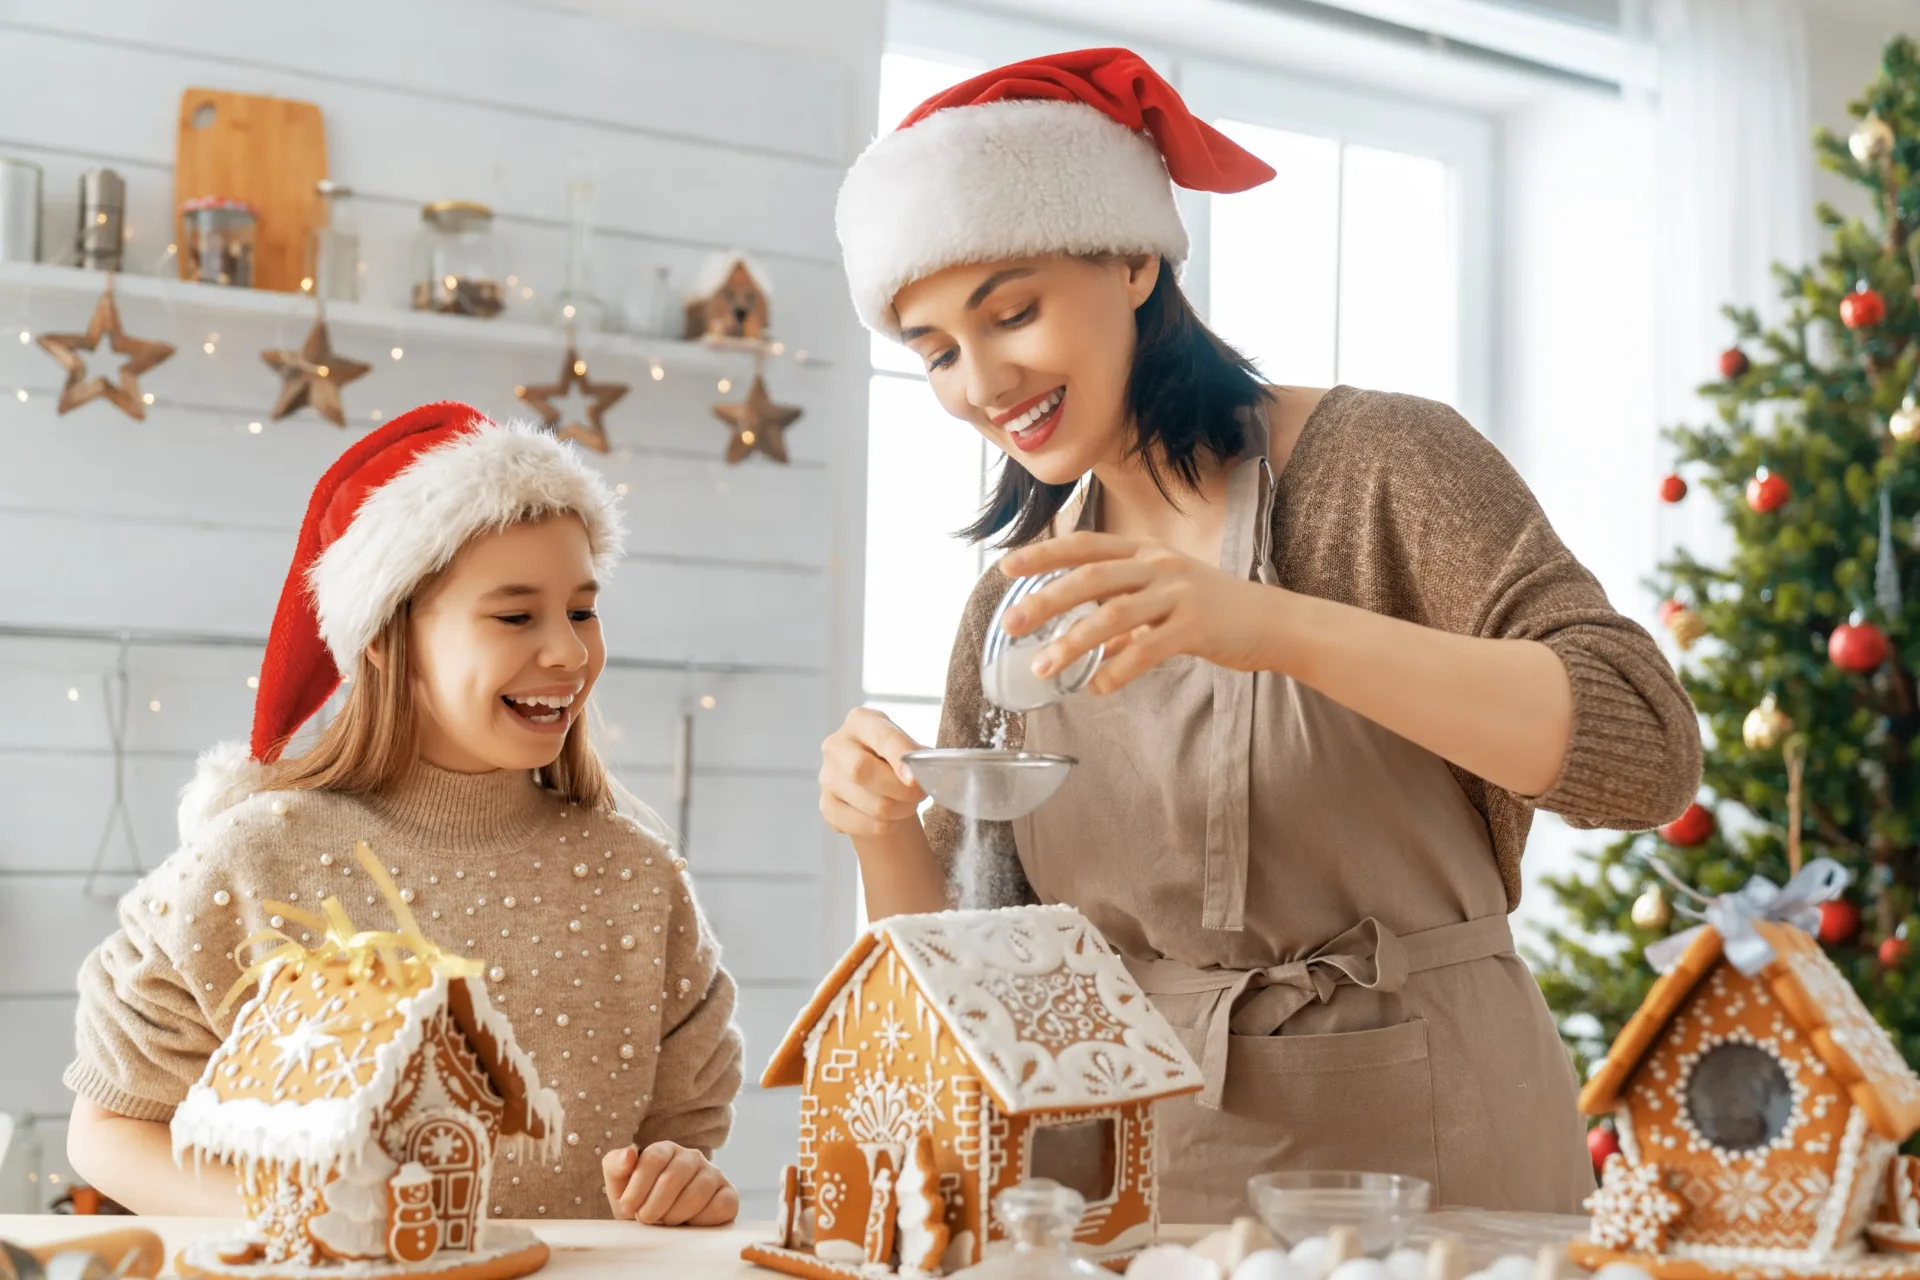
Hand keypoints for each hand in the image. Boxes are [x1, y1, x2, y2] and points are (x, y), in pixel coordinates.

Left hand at [602, 1142, 737, 1225]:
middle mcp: (692, 1157)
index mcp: (666, 1149)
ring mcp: (713, 1174)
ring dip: (674, 1216)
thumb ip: (616, 1165)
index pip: (653, 1158)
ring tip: (665, 1222)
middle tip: (646, 1219)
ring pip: (696, 1194)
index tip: (627, 1209)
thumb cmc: (640, 1202)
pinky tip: (689, 1224)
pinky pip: (719, 1207)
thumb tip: (630, 1152)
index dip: (638, 1187)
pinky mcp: (729, 1195)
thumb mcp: (619, 1185)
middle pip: (673, 1177)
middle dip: (654, 1205)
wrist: (663, 1226)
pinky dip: (700, 1221)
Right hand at [819, 707, 927, 836]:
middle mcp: (836, 746)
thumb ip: (918, 755)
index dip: (899, 757)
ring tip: (908, 803)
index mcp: (860, 721)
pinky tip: (891, 817)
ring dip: (900, 810)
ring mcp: (827, 777)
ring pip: (872, 805)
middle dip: (900, 790)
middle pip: (862, 771)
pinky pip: (865, 825)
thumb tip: (928, 770)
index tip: (914, 778)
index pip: (881, 737)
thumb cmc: (893, 757)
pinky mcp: (827, 806)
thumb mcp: (907, 746)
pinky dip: (887, 826)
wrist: (875, 781)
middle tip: (920, 794)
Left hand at [998, 532, 1282, 693]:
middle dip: (1046, 600)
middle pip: (1090, 578)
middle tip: (1011, 624)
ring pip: (1114, 614)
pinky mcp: (1197, 627)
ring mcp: (1179, 594)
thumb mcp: (1165, 598)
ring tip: (1044, 669)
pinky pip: (1148, 648)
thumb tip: (1089, 642)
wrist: (1275, 622)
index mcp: (1145, 554)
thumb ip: (1125, 614)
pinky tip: (1096, 687)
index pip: (1085, 546)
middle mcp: (1158, 566)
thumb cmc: (1215, 610)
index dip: (1044, 554)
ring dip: (1074, 643)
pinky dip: (1118, 669)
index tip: (1005, 568)